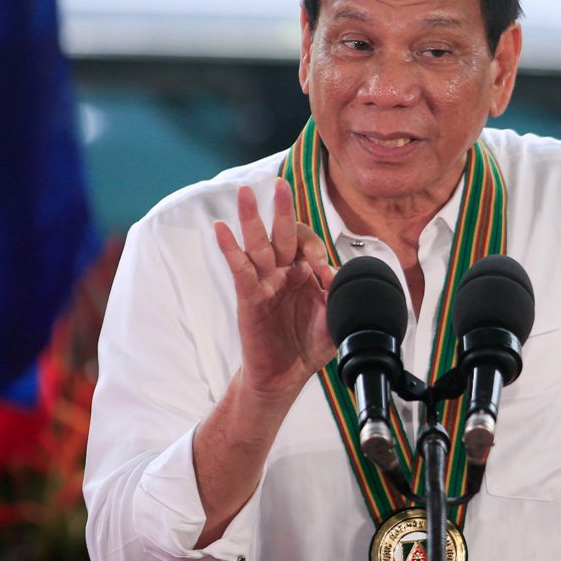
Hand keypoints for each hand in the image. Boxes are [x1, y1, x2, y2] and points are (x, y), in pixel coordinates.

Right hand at [213, 178, 336, 402]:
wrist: (286, 377)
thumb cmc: (308, 345)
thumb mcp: (335, 318)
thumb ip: (339, 294)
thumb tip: (334, 272)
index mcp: (304, 272)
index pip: (306, 243)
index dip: (314, 247)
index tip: (321, 267)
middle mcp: (283, 272)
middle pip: (281, 233)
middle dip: (281, 208)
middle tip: (280, 184)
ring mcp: (264, 282)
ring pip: (257, 244)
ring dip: (251, 218)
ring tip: (244, 193)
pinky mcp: (249, 298)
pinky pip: (240, 269)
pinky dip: (231, 248)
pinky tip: (222, 229)